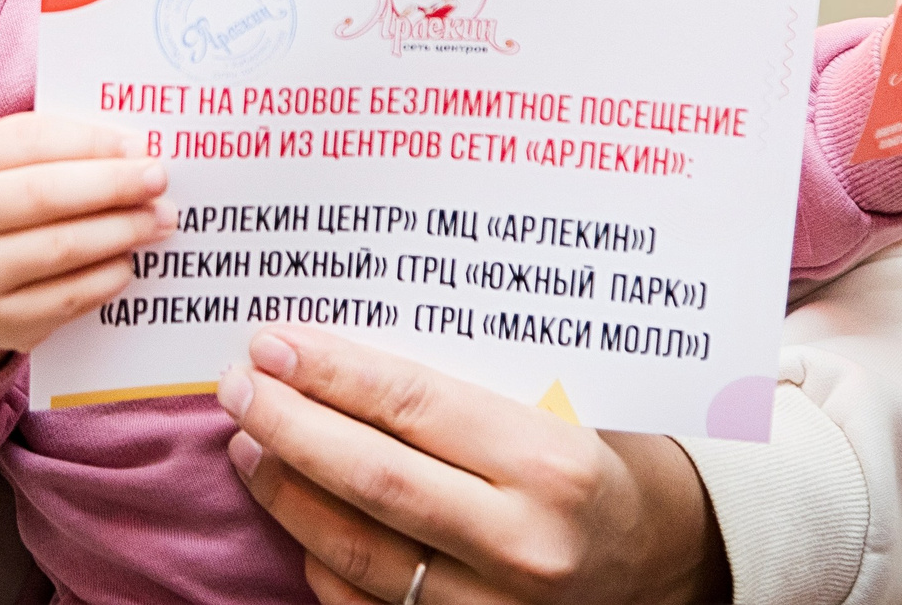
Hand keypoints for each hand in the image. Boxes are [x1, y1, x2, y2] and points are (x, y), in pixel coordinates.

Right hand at [0, 113, 173, 378]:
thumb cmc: (5, 202)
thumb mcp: (13, 164)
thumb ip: (63, 148)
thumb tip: (134, 152)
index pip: (30, 141)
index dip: (90, 141)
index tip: (140, 146)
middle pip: (43, 195)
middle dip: (111, 185)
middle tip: (158, 180)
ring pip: (60, 248)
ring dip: (121, 231)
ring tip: (158, 220)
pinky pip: (67, 298)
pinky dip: (107, 277)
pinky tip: (128, 262)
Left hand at [218, 326, 729, 604]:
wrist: (662, 557)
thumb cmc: (598, 456)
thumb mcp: (552, 404)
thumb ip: (461, 384)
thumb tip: (340, 343)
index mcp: (549, 462)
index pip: (412, 408)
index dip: (331, 373)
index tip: (272, 342)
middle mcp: (522, 542)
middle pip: (372, 481)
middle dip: (289, 427)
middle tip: (238, 385)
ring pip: (356, 552)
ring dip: (286, 492)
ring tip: (247, 442)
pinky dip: (318, 559)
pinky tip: (296, 511)